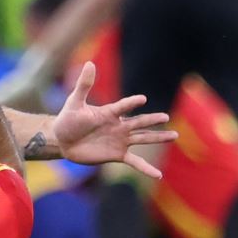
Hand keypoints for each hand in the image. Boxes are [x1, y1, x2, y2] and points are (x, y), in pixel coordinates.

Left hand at [51, 62, 177, 178]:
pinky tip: (158, 174)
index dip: (131, 103)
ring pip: (143, 139)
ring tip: (174, 135)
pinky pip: (135, 161)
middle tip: (166, 117)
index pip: (123, 106)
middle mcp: (119, 126)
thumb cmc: (68, 119)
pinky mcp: (117, 155)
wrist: (63, 140)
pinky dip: (146, 168)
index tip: (142, 99)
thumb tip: (89, 63)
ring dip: (158, 137)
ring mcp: (120, 141)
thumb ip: (84, 85)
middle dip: (152, 120)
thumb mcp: (74, 102)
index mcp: (110, 113)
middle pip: (139, 122)